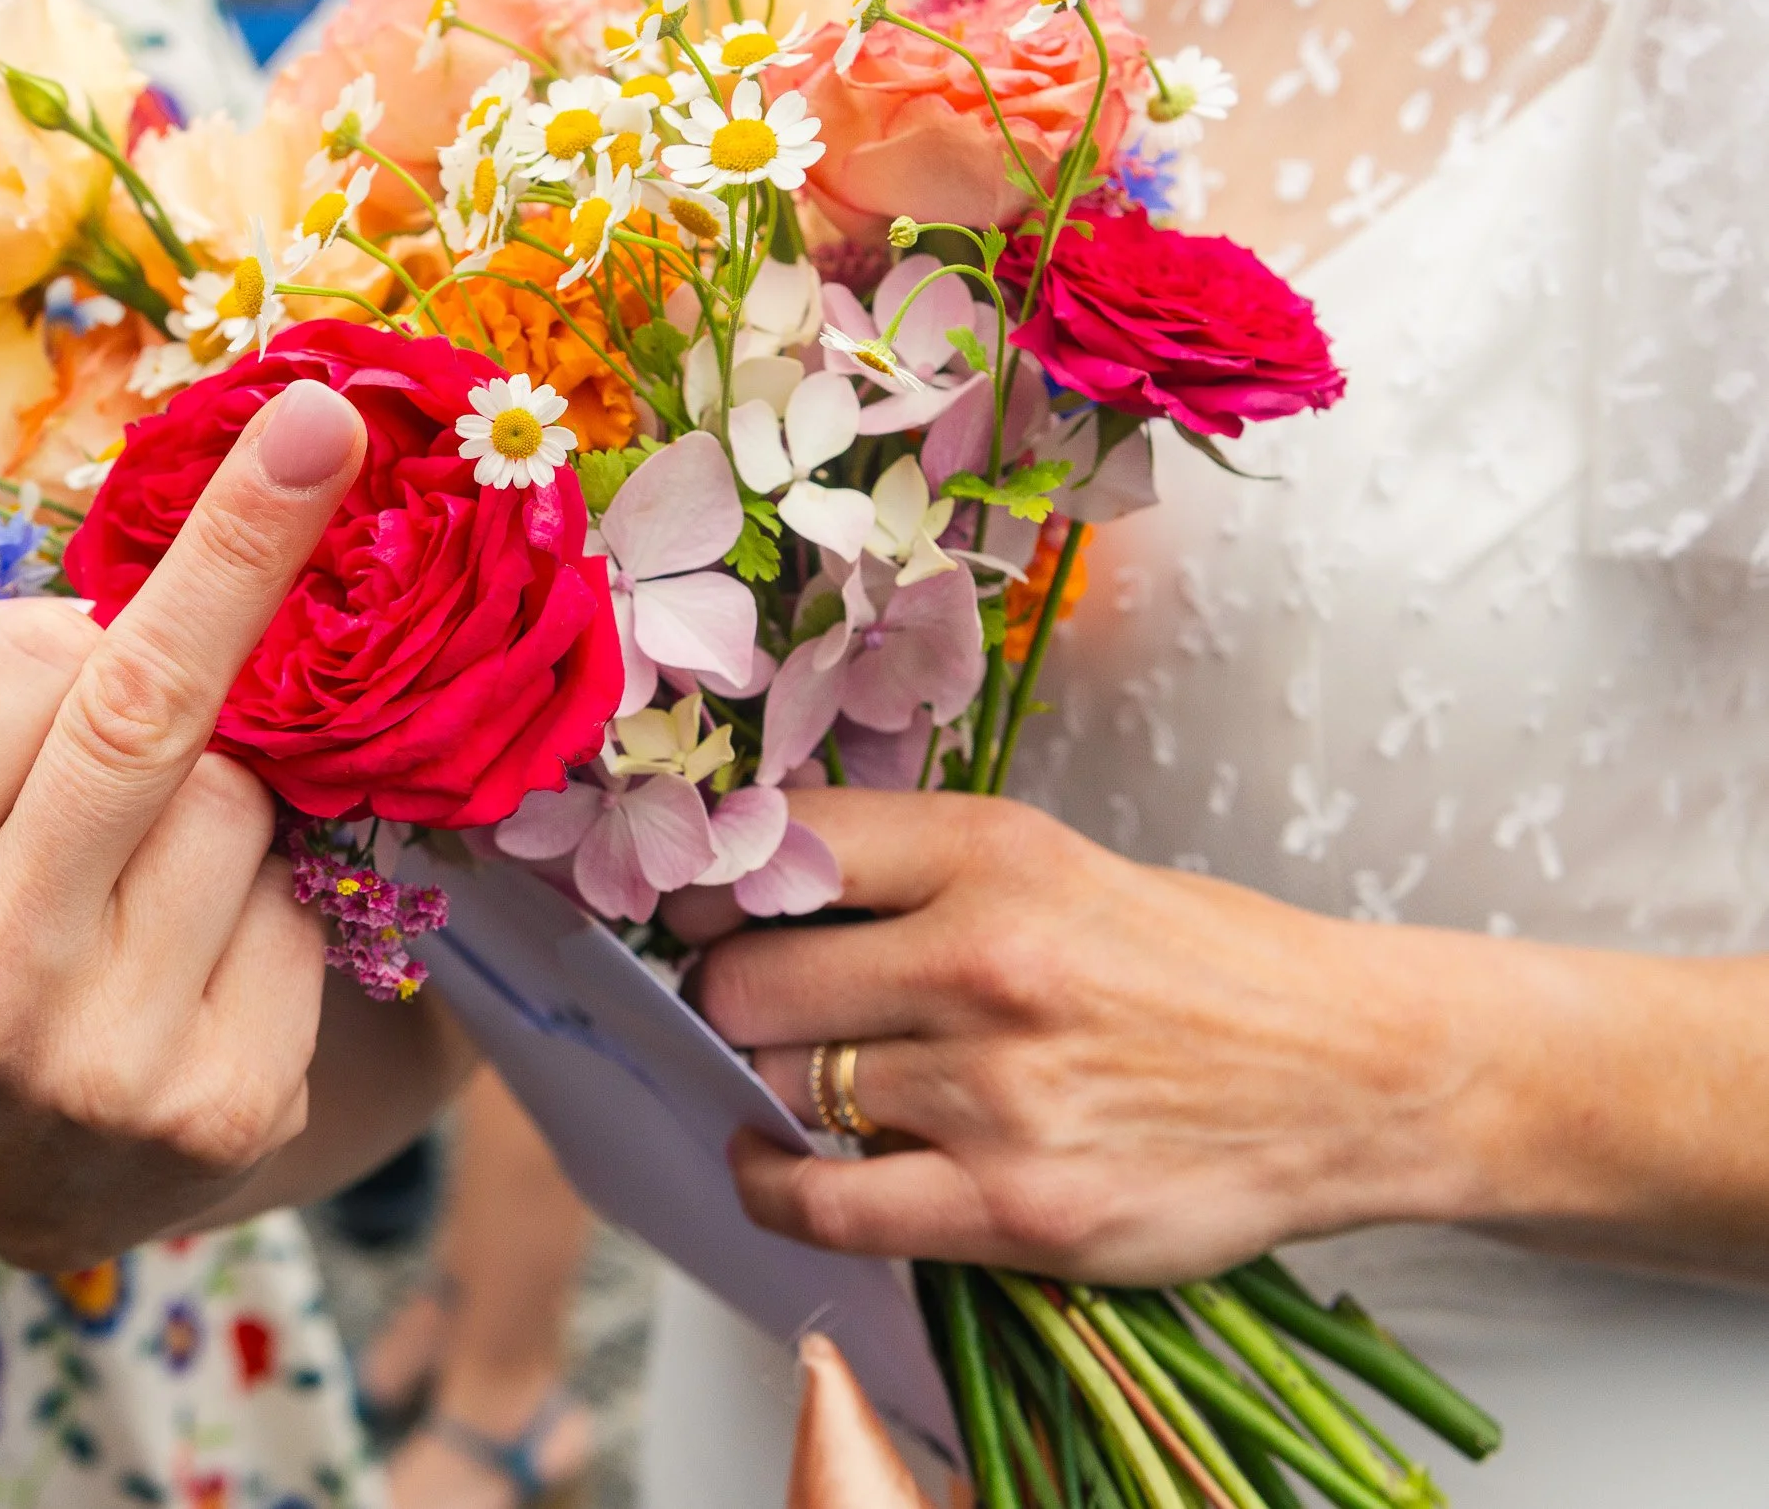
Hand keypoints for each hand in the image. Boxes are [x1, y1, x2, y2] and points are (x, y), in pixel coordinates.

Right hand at [0, 380, 368, 1270]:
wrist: (21, 1178)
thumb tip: (50, 609)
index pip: (15, 668)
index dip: (121, 589)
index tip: (277, 439)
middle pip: (142, 716)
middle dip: (243, 555)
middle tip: (322, 430)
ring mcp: (103, 1062)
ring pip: (236, 803)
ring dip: (232, 783)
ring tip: (167, 845)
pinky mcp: (226, 1109)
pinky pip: (302, 907)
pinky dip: (280, 888)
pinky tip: (223, 934)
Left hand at [689, 789, 1519, 1283]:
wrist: (1356, 1075)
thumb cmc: (1202, 967)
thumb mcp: (1059, 866)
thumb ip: (916, 875)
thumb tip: (751, 891)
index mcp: (995, 851)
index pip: (777, 845)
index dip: (707, 885)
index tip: (693, 909)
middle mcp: (985, 959)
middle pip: (744, 976)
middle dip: (723, 996)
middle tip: (742, 1006)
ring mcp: (996, 1089)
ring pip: (781, 1082)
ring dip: (765, 1086)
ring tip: (786, 1079)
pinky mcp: (1015, 1203)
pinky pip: (821, 1204)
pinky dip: (770, 1186)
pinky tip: (772, 1164)